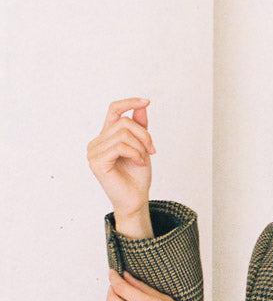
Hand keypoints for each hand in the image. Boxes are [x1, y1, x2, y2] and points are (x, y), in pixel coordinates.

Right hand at [87, 99, 154, 234]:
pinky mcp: (96, 162)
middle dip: (144, 135)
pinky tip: (138, 163)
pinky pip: (119, 147)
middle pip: (124, 122)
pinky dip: (135, 154)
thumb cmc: (137, 176)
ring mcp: (94, 152)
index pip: (113, 110)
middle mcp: (97, 142)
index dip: (129, 102)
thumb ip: (140, 127)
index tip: (146, 101)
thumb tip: (142, 106)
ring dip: (140, 147)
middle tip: (152, 150)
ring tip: (143, 159)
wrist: (136, 199)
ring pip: (123, 134)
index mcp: (106, 136)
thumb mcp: (142, 147)